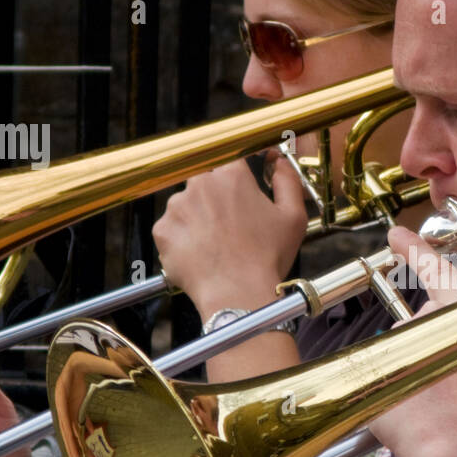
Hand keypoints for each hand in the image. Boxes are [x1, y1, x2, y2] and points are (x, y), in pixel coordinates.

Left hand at [152, 157, 307, 317]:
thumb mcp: (293, 217)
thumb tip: (281, 165)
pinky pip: (172, 229)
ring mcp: (177, 207)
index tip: (245, 191)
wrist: (238, 294)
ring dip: (199, 220)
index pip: (232, 162)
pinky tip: (202, 255)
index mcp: (232, 175)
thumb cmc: (266, 258)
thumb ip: (288, 181)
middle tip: (233, 227)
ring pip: (187, 206)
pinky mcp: (163, 230)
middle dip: (218, 201)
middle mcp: (200, 184)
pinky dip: (184, 240)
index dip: (240, 178)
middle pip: (207, 184)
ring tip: (217, 245)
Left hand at [368, 227, 456, 456]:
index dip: (417, 249)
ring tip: (437, 398)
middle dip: (439, 342)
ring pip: (403, 350)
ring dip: (416, 365)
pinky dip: (395, 390)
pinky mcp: (370, 382)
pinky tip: (415, 410)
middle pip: (426, 323)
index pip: (436, 271)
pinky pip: (382, 378)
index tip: (397, 233)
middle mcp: (420, 327)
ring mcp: (393, 354)